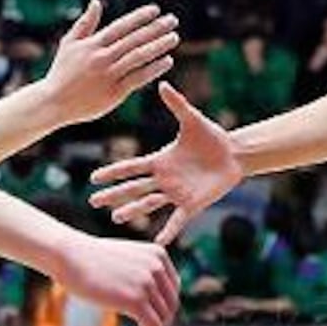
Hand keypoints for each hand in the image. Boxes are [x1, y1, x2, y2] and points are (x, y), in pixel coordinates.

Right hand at [39, 0, 180, 122]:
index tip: (156, 10)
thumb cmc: (62, 72)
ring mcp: (109, 75)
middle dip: (155, 28)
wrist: (53, 102)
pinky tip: (167, 61)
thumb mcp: (69, 44)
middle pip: (134, 40)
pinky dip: (153, 69)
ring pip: (139, 57)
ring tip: (174, 38)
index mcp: (92, 44)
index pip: (121, 26)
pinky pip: (138, 78)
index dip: (139, 17)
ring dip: (158, 46)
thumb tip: (96, 1)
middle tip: (173, 20)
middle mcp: (102, 57)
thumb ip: (85, 23)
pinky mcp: (114, 93)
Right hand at [53, 235, 180, 325]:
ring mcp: (147, 283)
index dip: (166, 305)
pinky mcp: (135, 300)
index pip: (174, 287)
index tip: (156, 315)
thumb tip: (152, 297)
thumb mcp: (125, 258)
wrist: (68, 255)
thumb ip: (143, 272)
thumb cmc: (90, 258)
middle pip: (171, 303)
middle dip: (162, 320)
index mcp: (158, 254)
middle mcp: (156, 267)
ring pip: (163, 317)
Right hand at [86, 83, 241, 246]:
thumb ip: (176, 104)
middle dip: (113, 194)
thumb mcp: (192, 119)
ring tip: (115, 219)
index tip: (92, 178)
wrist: (233, 154)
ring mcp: (176, 193)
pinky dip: (169, 230)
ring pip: (150, 204)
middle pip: (133, 188)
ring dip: (134, 211)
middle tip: (92, 202)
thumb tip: (163, 83)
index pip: (130, 167)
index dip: (112, 172)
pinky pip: (178, 219)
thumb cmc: (212, 137)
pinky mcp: (192, 204)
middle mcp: (163, 179)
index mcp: (159, 160)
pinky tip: (160, 242)